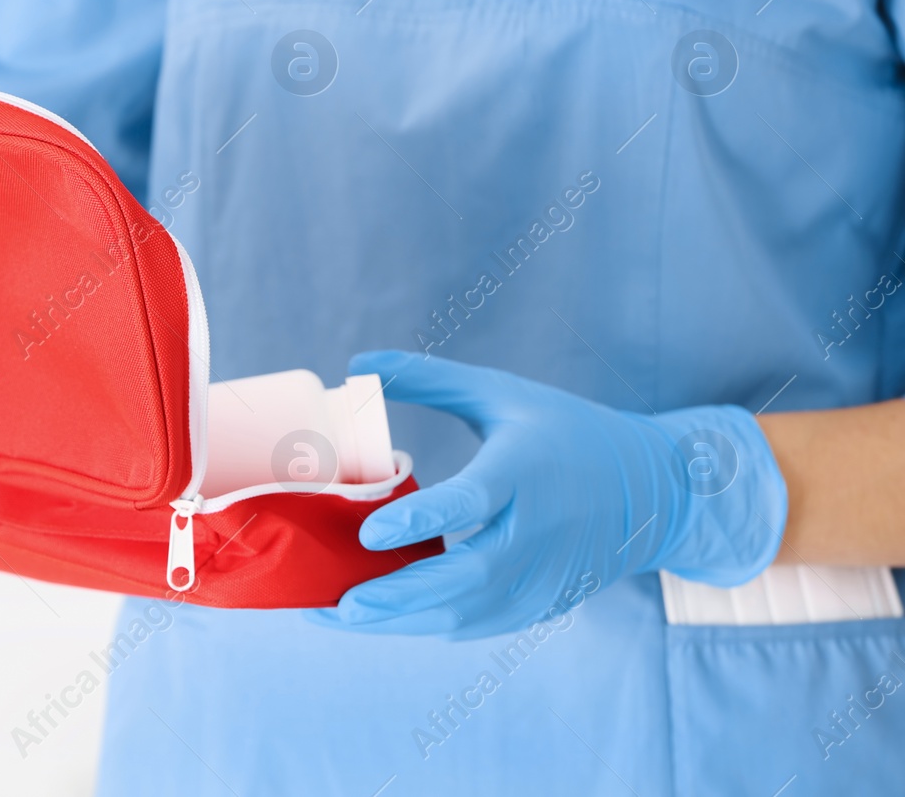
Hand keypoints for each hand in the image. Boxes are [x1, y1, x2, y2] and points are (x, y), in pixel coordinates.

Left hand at [309, 350, 786, 638]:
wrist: (654, 492)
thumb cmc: (565, 431)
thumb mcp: (501, 393)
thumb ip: (429, 379)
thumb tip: (356, 364)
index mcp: (526, 471)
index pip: (472, 502)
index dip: (420, 520)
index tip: (368, 533)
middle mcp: (538, 532)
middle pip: (463, 577)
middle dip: (395, 597)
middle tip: (333, 603)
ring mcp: (544, 577)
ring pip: (466, 613)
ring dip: (401, 620)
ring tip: (337, 614)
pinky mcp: (542, 605)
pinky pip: (478, 624)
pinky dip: (428, 624)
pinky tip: (382, 617)